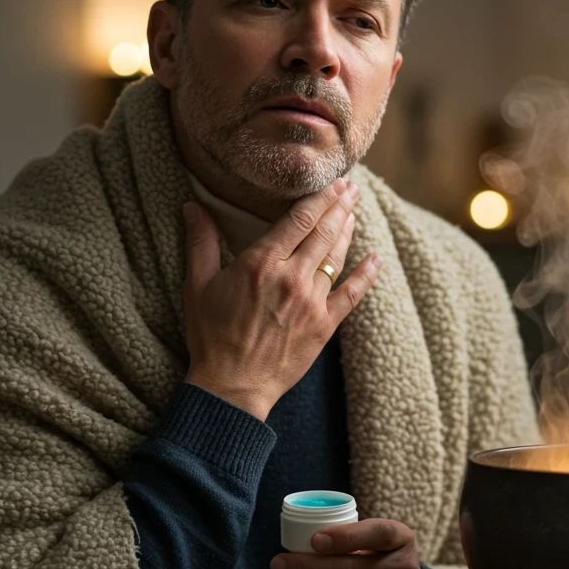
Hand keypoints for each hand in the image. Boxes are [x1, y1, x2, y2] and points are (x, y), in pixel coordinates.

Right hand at [181, 178, 382, 420]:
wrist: (231, 386)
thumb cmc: (210, 336)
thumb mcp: (197, 285)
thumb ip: (201, 242)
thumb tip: (191, 205)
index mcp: (261, 263)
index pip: (299, 219)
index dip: (320, 197)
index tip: (334, 182)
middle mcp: (291, 277)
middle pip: (324, 231)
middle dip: (340, 205)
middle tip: (352, 188)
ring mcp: (312, 302)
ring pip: (337, 257)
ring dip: (348, 231)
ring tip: (354, 213)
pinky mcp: (324, 326)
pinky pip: (352, 294)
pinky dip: (366, 275)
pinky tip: (376, 259)